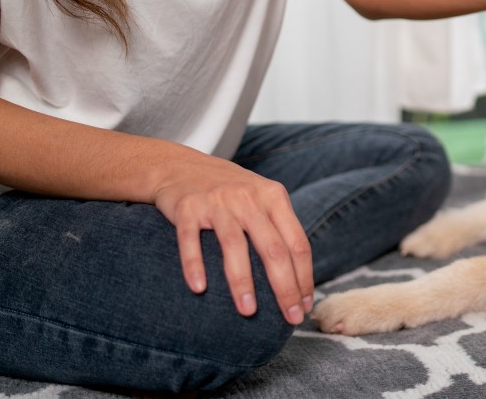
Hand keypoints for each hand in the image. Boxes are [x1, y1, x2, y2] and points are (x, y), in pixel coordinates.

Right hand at [151, 149, 313, 324]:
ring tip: (248, 311)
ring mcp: (217, 202)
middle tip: (290, 318)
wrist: (180, 166)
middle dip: (285, 288)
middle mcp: (248, 198)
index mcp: (274, 197)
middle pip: (273, 248)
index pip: (297, 243)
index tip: (305, 305)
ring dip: (242, 282)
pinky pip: (191, 240)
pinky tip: (199, 289)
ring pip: (234, 246)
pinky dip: (195, 265)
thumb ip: (280, 228)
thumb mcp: (262, 198)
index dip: (304, 277)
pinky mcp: (187, 208)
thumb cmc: (229, 191)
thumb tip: (300, 277)